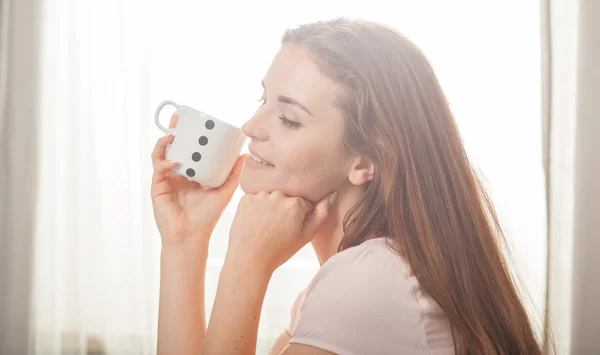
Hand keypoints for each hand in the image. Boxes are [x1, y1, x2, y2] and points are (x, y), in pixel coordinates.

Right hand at [151, 112, 245, 245]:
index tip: (193, 120)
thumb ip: (233, 174)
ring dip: (165, 143)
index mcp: (191, 173)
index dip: (189, 134)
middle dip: (173, 131)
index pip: (189, 149)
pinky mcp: (158, 188)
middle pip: (173, 147)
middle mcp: (177, 174)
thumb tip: (244, 155)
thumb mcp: (224, 191)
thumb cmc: (207, 217)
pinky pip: (158, 169)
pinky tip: (175, 162)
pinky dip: (165, 163)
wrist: (191, 236)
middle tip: (178, 118)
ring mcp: (166, 180)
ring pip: (161, 155)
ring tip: (173, 135)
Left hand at [227, 190, 337, 273]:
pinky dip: (257, 207)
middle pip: (287, 198)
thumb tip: (330, 195)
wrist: (249, 259)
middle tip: (278, 228)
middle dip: (285, 209)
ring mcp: (260, 195)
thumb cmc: (278, 251)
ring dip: (271, 207)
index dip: (300, 216)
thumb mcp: (306, 236)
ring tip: (266, 226)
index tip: (292, 227)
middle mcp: (278, 195)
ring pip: (271, 197)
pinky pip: (256, 198)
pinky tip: (256, 222)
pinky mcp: (246, 198)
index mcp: (296, 204)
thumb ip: (321, 214)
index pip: (304, 203)